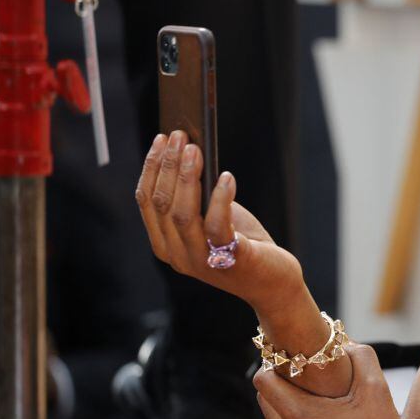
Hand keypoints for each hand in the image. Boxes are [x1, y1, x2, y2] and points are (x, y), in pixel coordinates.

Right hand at [135, 131, 301, 313]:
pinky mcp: (228, 261)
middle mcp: (176, 254)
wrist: (272, 282)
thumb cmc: (242, 243)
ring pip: (181, 214)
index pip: (147, 202)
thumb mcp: (213, 217)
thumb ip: (198, 196)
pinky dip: (220, 199)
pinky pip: (217, 227)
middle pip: (161, 204)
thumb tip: (191, 153)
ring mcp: (200, 261)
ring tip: (195, 149)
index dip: (152, 168)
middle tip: (179, 135)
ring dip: (186, 177)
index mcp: (165, 243)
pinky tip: (227, 178)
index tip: (161, 139)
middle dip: (168, 165)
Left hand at [255, 343, 418, 418]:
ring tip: (317, 403)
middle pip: (264, 401)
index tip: (294, 360)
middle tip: (305, 377)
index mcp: (299, 413)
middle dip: (280, 384)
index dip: (274, 364)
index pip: (261, 380)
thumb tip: (347, 344)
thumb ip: (362, 356)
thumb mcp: (377, 389)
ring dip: (288, 409)